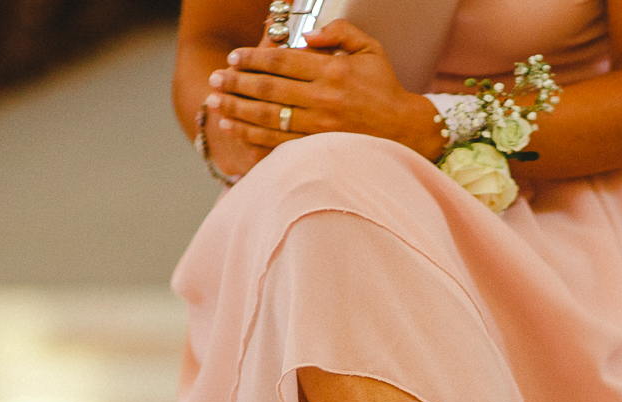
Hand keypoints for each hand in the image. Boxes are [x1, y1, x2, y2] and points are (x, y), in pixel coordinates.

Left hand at [205, 20, 440, 161]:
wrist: (406, 131)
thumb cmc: (385, 88)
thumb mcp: (370, 49)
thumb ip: (339, 32)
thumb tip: (307, 36)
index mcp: (333, 71)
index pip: (283, 61)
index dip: (254, 58)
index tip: (234, 56)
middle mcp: (323, 99)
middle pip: (269, 88)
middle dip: (237, 82)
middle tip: (216, 77)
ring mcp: (320, 127)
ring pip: (268, 117)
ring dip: (237, 108)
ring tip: (215, 100)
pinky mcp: (318, 148)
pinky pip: (277, 142)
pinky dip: (251, 134)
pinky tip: (233, 127)